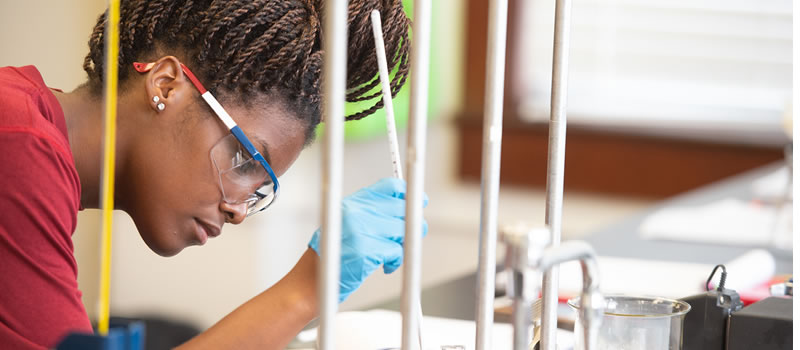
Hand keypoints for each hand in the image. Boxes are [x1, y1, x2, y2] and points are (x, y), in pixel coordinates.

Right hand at [308, 178, 427, 302]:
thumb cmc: (333, 253)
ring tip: (391, 254)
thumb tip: (406, 209)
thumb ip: (372, 213)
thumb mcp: (346, 222)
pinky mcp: (366, 251)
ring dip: (402, 245)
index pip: (389, 187)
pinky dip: (395, 261)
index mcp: (353, 202)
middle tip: (416, 232)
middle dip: (414, 222)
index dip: (408, 193)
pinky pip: (397, 251)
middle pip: (402, 208)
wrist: (312, 279)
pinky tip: (385, 266)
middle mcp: (356, 212)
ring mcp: (361, 230)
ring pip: (402, 231)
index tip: (419, 201)